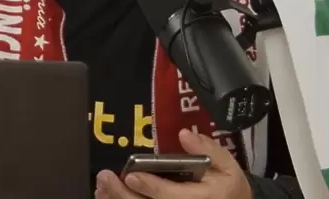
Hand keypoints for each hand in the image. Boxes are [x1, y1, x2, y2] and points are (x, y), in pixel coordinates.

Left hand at [95, 129, 251, 198]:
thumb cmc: (227, 187)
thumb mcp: (227, 166)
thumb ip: (208, 150)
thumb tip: (184, 135)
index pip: (170, 196)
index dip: (150, 187)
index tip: (131, 175)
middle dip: (124, 195)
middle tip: (105, 178)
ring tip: (101, 188)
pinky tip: (108, 197)